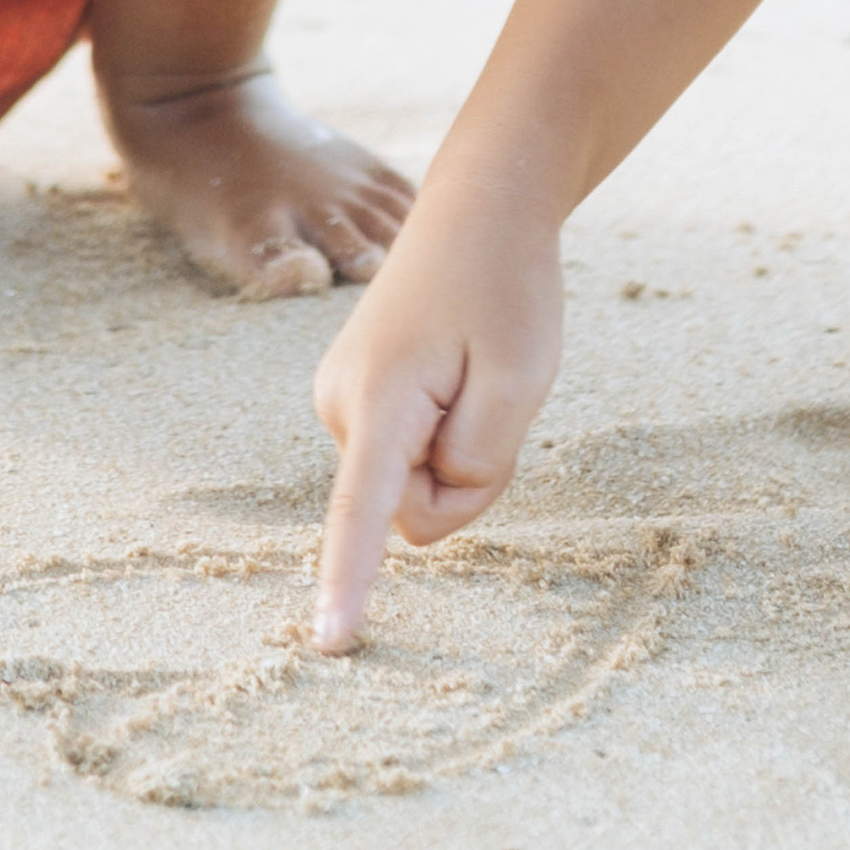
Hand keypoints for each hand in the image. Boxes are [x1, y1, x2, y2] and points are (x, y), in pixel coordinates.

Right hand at [309, 180, 564, 654]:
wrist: (479, 207)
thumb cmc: (506, 287)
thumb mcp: (519, 379)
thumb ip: (474, 464)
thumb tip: (419, 513)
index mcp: (379, 398)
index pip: (362, 511)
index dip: (348, 580)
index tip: (330, 642)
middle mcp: (340, 405)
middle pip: (414, 507)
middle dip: (468, 475)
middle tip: (497, 388)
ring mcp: (341, 403)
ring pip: (413, 485)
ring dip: (460, 448)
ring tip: (476, 369)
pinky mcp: (355, 402)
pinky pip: (408, 460)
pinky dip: (446, 432)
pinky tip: (457, 371)